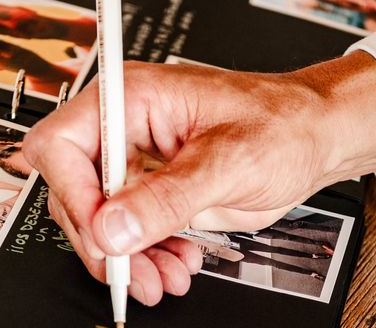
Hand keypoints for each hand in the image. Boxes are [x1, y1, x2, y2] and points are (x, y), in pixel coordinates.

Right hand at [24, 53, 375, 303]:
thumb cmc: (282, 122)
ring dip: (124, 255)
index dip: (73, 191)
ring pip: (99, 218)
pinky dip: (145, 254)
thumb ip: (167, 197)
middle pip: (73, 188)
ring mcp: (138, 161)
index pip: (63, 142)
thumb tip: (112, 227)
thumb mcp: (229, 160)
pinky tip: (174, 262)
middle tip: (131, 270)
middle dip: (101, 237)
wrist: (313, 138)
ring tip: (161, 276)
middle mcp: (127, 128)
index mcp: (134, 98)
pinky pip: (128, 229)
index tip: (105, 231)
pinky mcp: (154, 189)